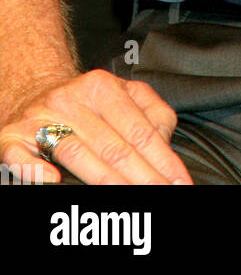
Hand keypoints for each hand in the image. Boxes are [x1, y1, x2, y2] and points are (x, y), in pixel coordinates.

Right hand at [0, 69, 193, 184]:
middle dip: (141, 178)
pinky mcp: (12, 136)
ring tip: (128, 198)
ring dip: (104, 181)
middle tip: (161, 194)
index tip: (179, 182)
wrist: (35, 90)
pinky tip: (54, 182)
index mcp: (102, 87)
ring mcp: (40, 118)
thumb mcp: (126, 94)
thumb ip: (152, 112)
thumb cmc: (88, 102)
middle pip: (112, 147)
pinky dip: (35, 170)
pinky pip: (21, 156)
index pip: (139, 131)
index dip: (162, 160)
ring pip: (75, 153)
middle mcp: (70, 100)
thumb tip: (164, 143)